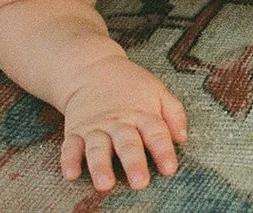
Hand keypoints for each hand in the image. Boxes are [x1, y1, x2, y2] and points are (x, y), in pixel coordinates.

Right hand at [59, 58, 187, 191]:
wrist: (93, 69)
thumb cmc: (131, 86)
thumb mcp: (158, 91)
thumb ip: (174, 113)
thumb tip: (183, 138)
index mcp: (143, 114)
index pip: (156, 133)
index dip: (163, 151)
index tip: (169, 169)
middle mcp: (119, 123)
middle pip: (127, 144)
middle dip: (133, 163)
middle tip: (140, 183)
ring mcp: (96, 127)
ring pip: (98, 148)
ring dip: (100, 166)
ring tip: (104, 184)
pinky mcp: (76, 131)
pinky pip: (70, 146)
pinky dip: (69, 160)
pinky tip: (71, 173)